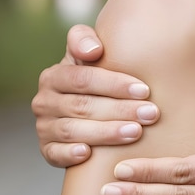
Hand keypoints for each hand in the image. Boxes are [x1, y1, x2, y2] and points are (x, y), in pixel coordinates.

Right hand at [32, 24, 160, 166]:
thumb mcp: (90, 55)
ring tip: (136, 132)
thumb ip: (85, 40)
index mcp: (54, 76)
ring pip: (73, 130)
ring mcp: (44, 127)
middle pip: (82, 106)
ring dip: (106, 132)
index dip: (114, 84)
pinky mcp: (47, 150)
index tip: (144, 90)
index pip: (83, 78)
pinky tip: (90, 155)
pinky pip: (55, 153)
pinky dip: (70, 154)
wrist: (83, 107)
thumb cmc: (96, 77)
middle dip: (119, 110)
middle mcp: (44, 101)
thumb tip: (94, 50)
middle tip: (150, 114)